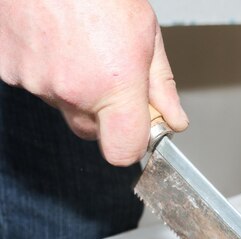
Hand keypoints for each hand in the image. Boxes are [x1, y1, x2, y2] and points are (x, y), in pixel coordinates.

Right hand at [0, 0, 187, 164]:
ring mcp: (36, 81)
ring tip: (81, 46)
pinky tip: (56, 43)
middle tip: (110, 75)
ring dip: (73, 87)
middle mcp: (73, 90)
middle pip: (92, 130)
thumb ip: (162, 86)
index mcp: (114, 85)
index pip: (124, 152)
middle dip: (104, 112)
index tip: (139, 130)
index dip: (132, 144)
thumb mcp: (147, 35)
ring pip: (63, 105)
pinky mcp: (9, 70)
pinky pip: (35, 85)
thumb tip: (174, 118)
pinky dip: (46, 71)